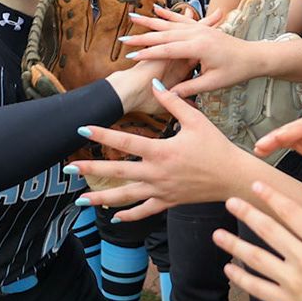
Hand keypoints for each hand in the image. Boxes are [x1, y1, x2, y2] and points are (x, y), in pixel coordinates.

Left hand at [73, 80, 264, 221]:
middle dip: (91, 170)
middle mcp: (157, 174)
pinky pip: (144, 211)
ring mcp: (161, 190)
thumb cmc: (216, 147)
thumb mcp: (196, 119)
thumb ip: (173, 101)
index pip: (125, 142)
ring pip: (126, 197)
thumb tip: (155, 83)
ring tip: (80, 200)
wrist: (233, 177)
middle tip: (68, 169)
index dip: (102, 134)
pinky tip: (114, 217)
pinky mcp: (168, 202)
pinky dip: (129, 216)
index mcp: (161, 151)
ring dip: (102, 198)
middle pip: (118, 172)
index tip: (82, 130)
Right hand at [122, 10, 265, 96]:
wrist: (254, 57)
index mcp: (199, 47)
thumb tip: (168, 94)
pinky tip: (156, 8)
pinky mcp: (202, 28)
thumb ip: (189, 88)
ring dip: (151, 21)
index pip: (167, 50)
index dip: (148, 53)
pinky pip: (181, 19)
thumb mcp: (213, 84)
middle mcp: (198, 34)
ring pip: (170, 23)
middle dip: (142, 36)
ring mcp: (200, 29)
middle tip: (123, 39)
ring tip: (133, 17)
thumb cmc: (236, 71)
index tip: (131, 56)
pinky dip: (167, 14)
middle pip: (164, 34)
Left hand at [216, 184, 301, 300]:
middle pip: (269, 230)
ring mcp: (294, 282)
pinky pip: (259, 288)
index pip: (291, 212)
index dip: (271, 196)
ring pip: (257, 258)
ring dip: (234, 245)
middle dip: (246, 213)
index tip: (256, 185)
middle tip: (229, 201)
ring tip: (217, 235)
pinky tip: (230, 269)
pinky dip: (241, 279)